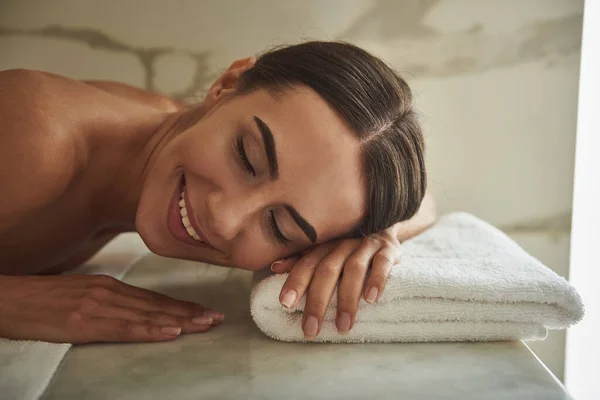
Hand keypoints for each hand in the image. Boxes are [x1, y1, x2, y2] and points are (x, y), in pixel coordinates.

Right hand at [0, 274, 223, 343]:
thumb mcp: (83, 293)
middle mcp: (109, 292)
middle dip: (189, 313)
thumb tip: (135, 309)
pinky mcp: (83, 322)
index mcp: (110, 286)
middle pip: (157, 305)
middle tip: (217, 319)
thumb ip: (110, 300)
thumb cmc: (44, 299)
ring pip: (147, 316)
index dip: (181, 306)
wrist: (8, 299)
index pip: (154, 299)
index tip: (205, 311)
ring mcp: (98, 306)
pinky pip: (123, 328)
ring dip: (179, 321)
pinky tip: (169, 333)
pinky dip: (150, 330)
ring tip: (204, 325)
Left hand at [270, 228, 400, 338]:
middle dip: (317, 300)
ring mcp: (366, 245)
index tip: (285, 303)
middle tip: (311, 329)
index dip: (296, 281)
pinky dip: (377, 280)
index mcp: (326, 246)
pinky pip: (383, 263)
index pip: (307, 263)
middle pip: (327, 270)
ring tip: (343, 326)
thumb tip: (275, 267)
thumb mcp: (327, 252)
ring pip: (354, 269)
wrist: (385, 225)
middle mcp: (344, 244)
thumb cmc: (350, 248)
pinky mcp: (389, 250)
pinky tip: (371, 299)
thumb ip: (303, 260)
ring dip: (347, 299)